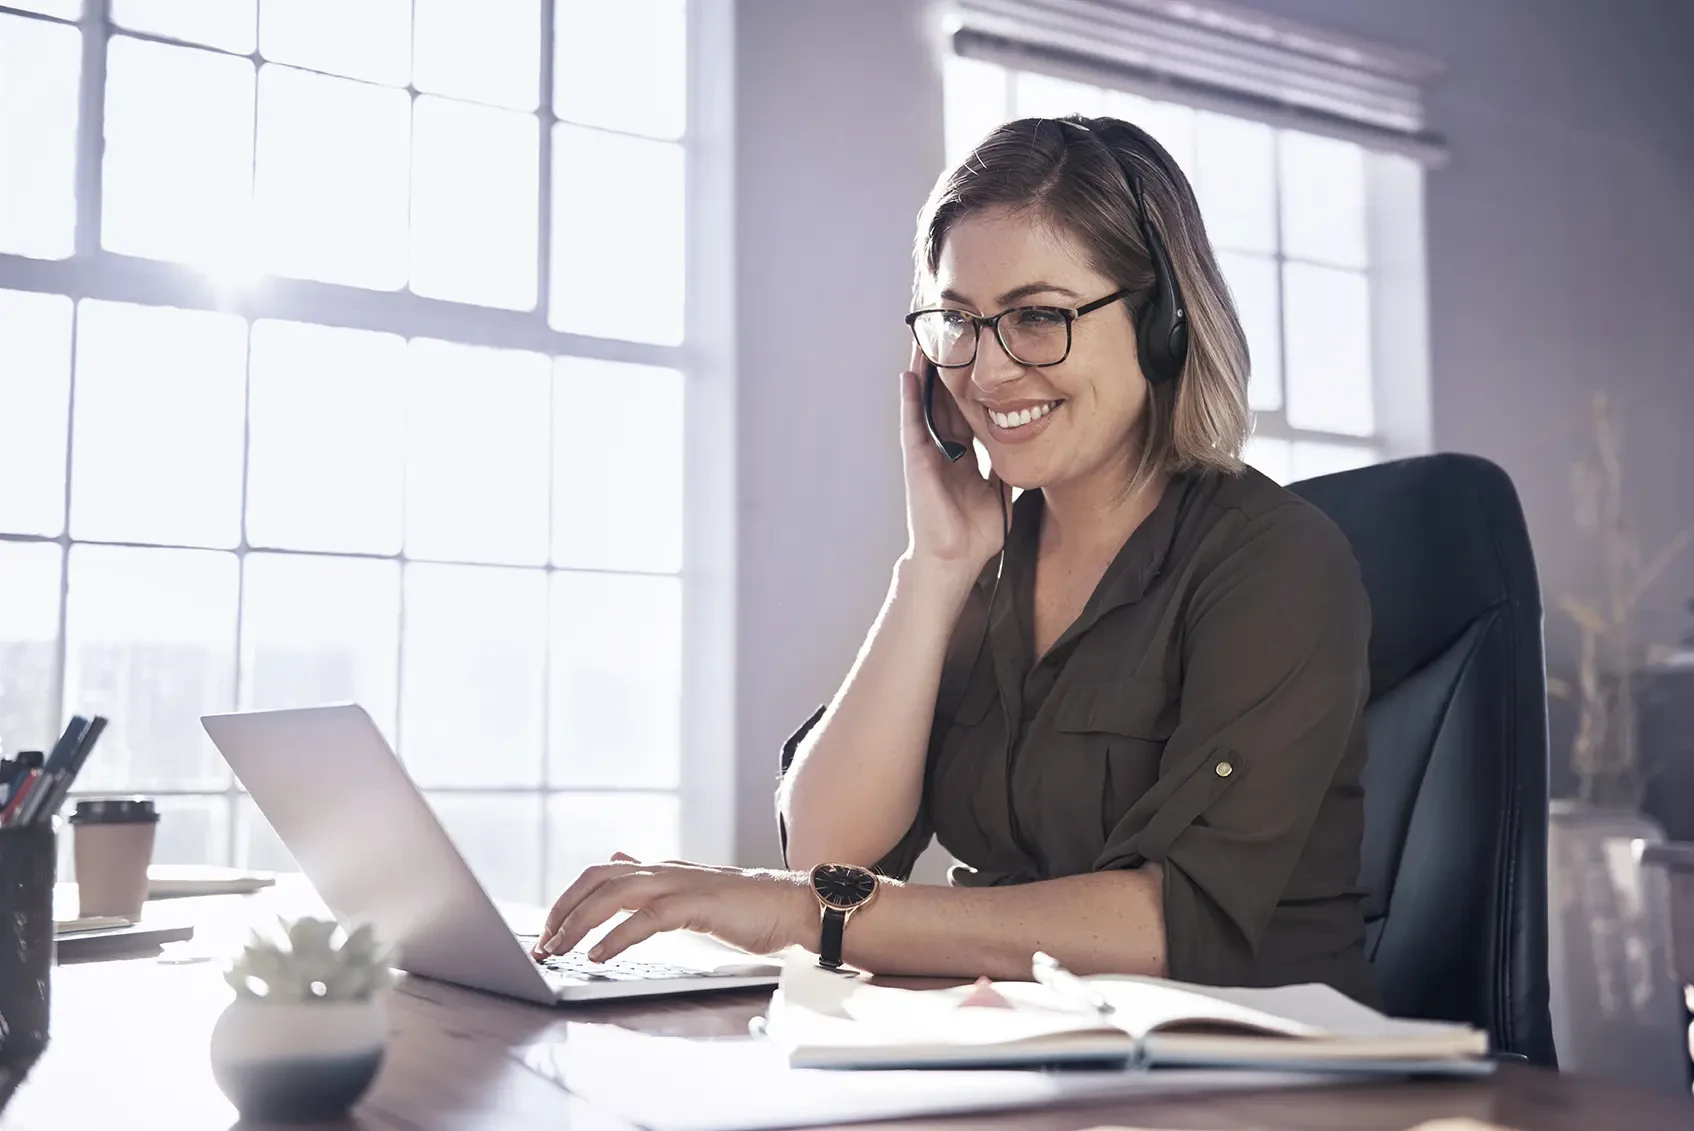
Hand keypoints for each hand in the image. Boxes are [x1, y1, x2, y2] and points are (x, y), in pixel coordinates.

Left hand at [532, 853, 816, 962]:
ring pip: (615, 893)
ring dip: (580, 923)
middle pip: (597, 879)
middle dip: (563, 910)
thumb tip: (620, 859)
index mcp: (662, 870)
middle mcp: (665, 870)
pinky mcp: (697, 904)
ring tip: (560, 950)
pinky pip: (647, 918)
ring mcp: (681, 884)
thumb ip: (654, 880)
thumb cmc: (748, 906)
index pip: (600, 874)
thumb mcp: (691, 889)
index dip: (569, 899)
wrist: (795, 905)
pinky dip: (617, 936)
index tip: (549, 930)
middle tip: (543, 944)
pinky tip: (600, 955)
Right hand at [899, 343, 1004, 572]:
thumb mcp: (1003, 490)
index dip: (974, 385)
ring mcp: (928, 452)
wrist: (956, 558)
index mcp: (965, 456)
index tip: (981, 357)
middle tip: (953, 334)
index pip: (970, 410)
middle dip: (950, 368)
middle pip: (947, 399)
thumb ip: (1009, 465)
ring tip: (928, 339)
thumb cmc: (977, 533)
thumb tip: (1030, 445)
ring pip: (928, 403)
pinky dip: (911, 399)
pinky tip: (910, 373)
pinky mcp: (916, 459)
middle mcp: (945, 449)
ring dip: (927, 373)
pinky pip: (912, 422)